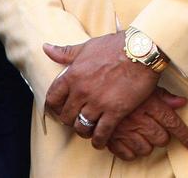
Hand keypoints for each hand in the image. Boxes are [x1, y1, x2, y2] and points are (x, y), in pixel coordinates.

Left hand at [43, 33, 159, 148]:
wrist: (141, 50)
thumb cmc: (115, 45)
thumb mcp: (87, 46)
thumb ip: (66, 52)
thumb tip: (46, 48)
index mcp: (73, 75)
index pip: (52, 98)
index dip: (54, 107)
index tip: (59, 109)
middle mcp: (81, 91)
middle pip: (66, 116)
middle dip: (69, 120)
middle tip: (76, 120)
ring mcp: (98, 103)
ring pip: (81, 127)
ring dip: (83, 131)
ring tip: (88, 130)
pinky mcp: (115, 111)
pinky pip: (101, 133)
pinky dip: (98, 141)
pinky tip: (100, 142)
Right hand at [105, 87, 187, 160]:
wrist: (93, 82)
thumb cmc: (122, 80)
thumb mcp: (145, 85)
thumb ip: (164, 97)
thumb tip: (183, 103)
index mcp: (150, 104)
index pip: (174, 124)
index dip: (187, 138)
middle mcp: (139, 118)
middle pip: (162, 139)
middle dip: (162, 136)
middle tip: (154, 127)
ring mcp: (125, 130)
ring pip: (146, 149)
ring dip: (146, 144)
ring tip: (139, 132)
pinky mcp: (110, 139)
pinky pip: (128, 155)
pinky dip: (131, 151)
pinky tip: (128, 140)